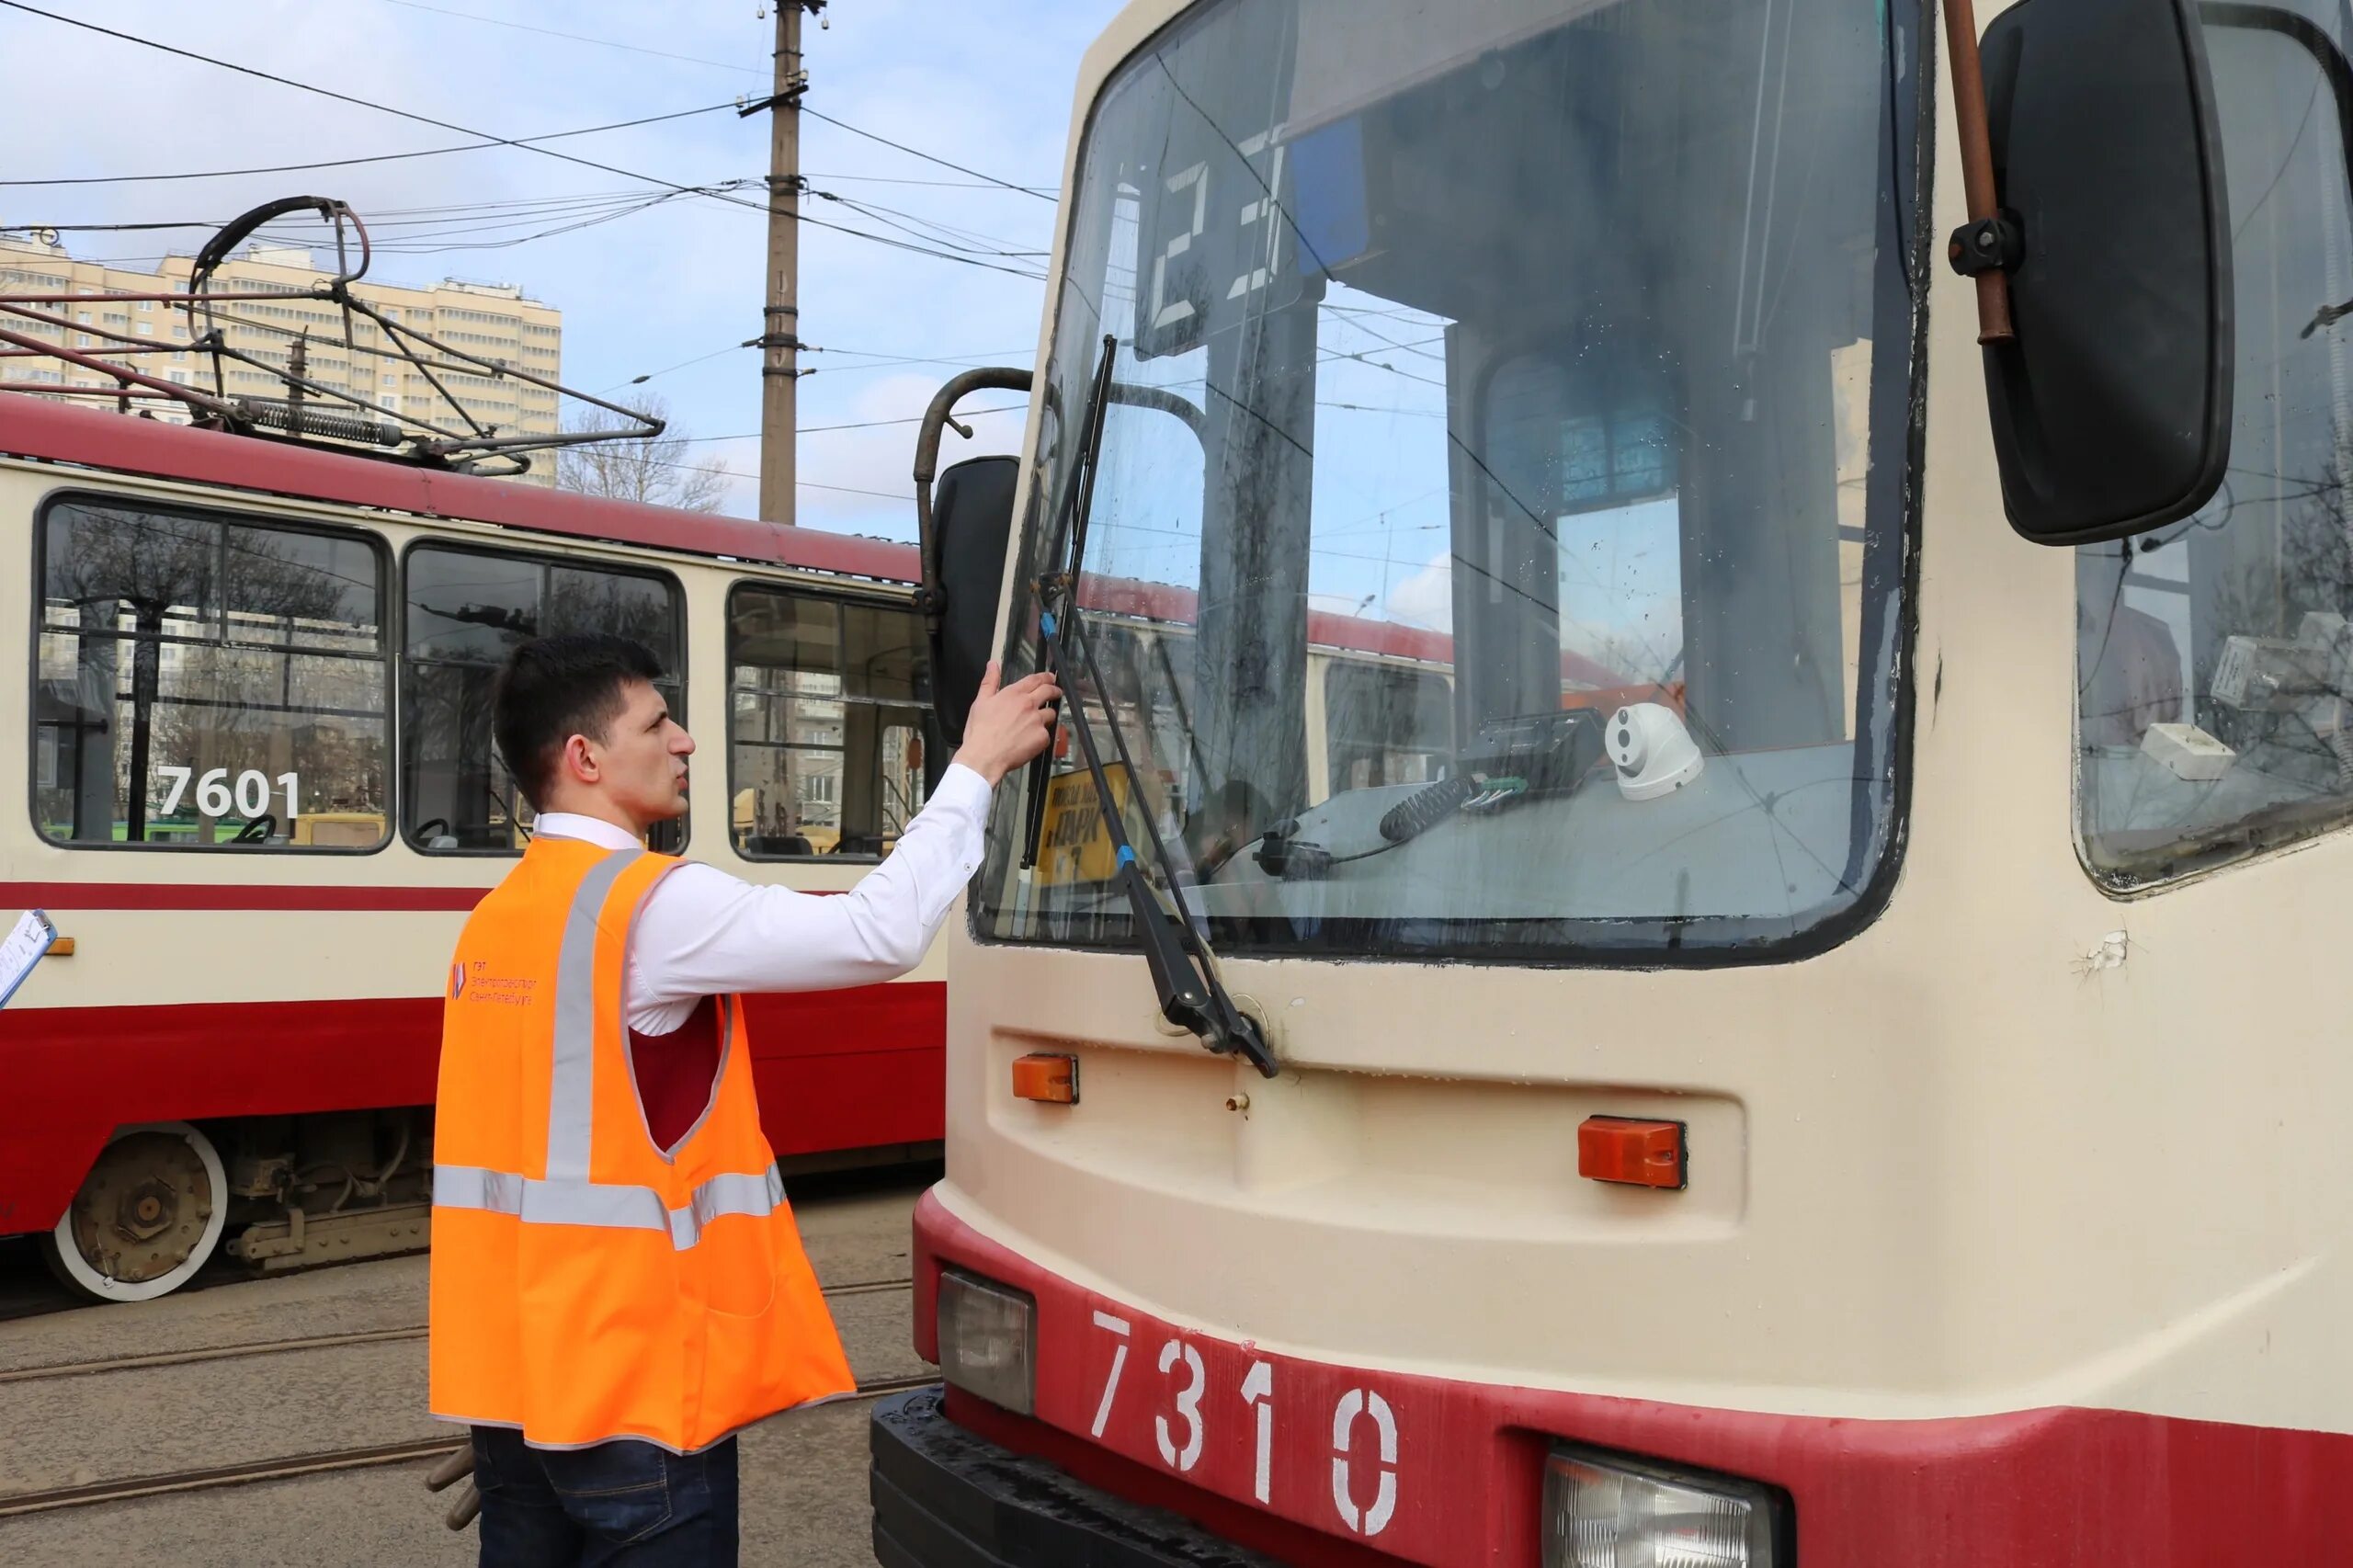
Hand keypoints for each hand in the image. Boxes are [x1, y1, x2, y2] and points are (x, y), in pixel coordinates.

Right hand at [954, 662, 1060, 785]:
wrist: (985, 756)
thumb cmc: (980, 731)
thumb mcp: (980, 702)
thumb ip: (990, 681)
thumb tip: (993, 664)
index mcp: (1014, 694)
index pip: (1036, 679)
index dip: (1045, 677)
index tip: (1050, 678)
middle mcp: (1029, 704)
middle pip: (1049, 692)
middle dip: (1055, 690)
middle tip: (1056, 692)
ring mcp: (1037, 721)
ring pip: (1050, 714)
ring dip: (1047, 716)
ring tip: (1038, 722)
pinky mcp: (1042, 738)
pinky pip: (1047, 734)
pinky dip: (1041, 737)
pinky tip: (1030, 741)